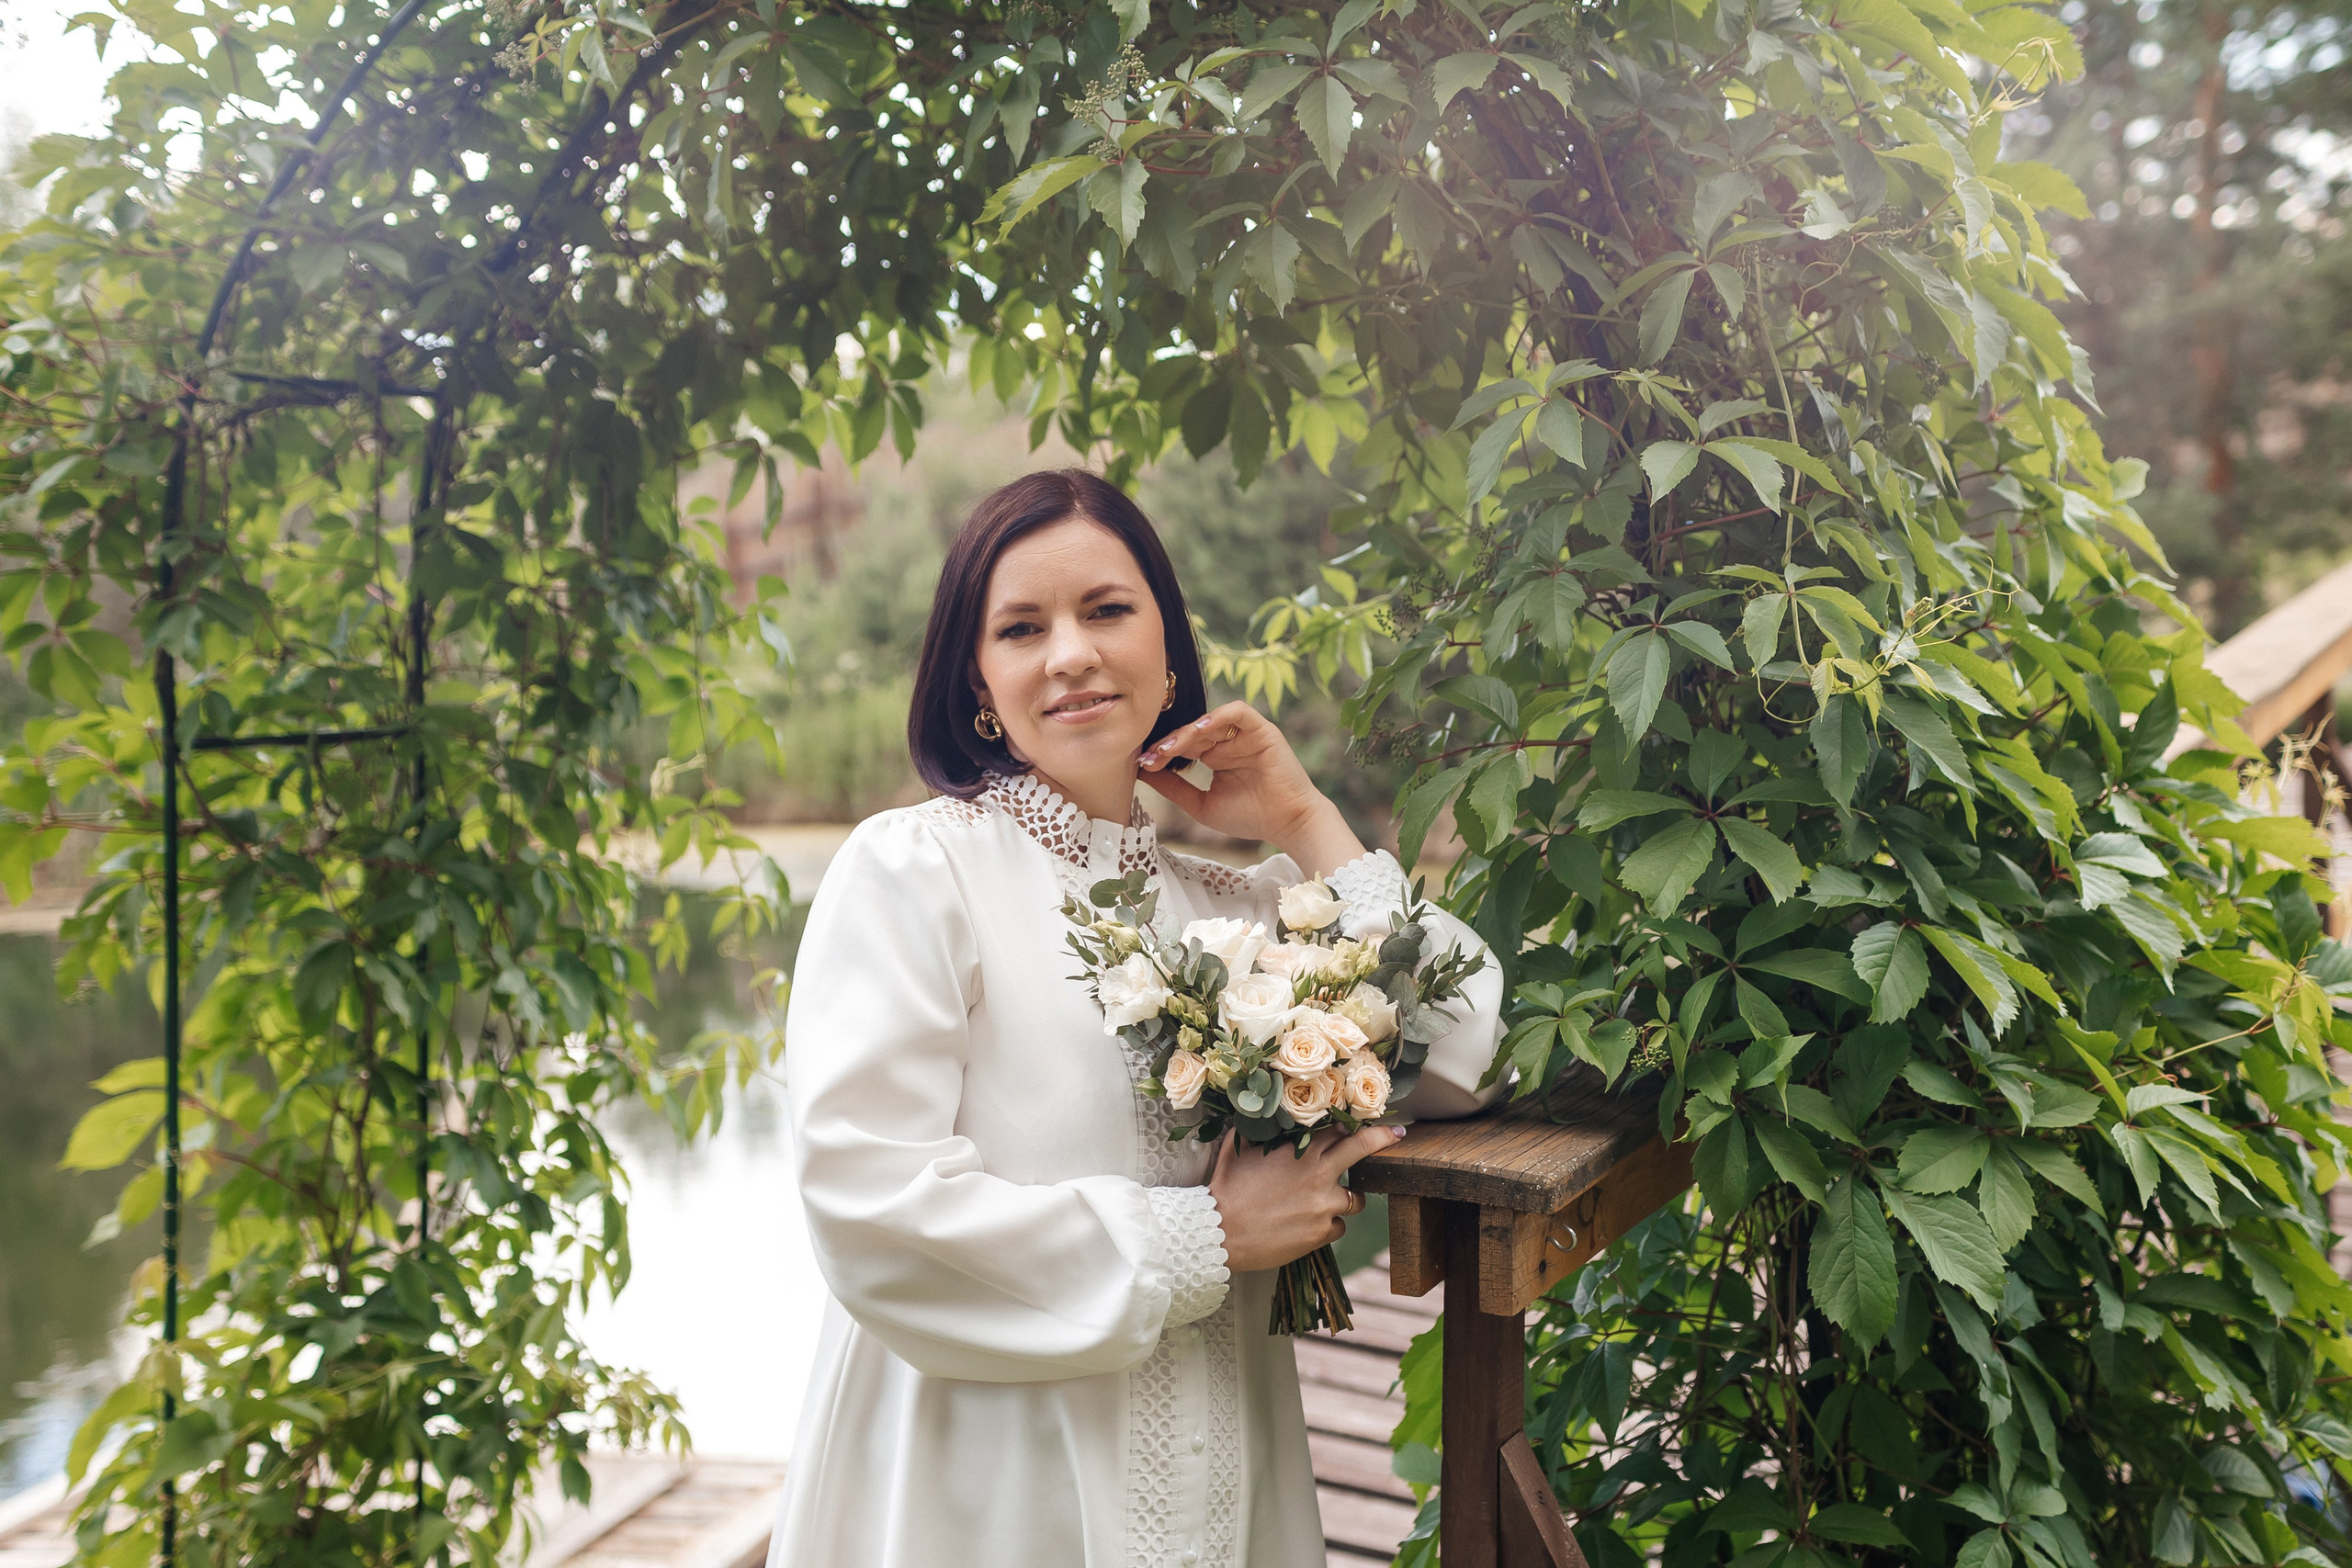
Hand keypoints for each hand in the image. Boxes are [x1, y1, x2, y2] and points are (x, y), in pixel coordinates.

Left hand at [1138, 701, 1365, 874]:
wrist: (1287, 824)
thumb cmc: (1250, 817)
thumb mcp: (1201, 804)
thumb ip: (1173, 788)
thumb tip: (1141, 772)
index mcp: (1215, 756)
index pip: (1182, 744)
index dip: (1162, 751)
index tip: (1142, 764)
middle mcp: (1228, 742)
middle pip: (1192, 731)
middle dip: (1169, 742)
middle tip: (1151, 756)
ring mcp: (1244, 735)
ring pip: (1209, 721)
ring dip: (1187, 732)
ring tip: (1169, 748)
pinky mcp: (1261, 730)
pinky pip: (1237, 712)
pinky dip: (1217, 717)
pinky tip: (1199, 731)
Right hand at [1206, 1124, 1405, 1273]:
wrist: (1220, 1232)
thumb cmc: (1224, 1189)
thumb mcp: (1237, 1151)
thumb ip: (1255, 1135)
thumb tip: (1256, 1119)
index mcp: (1299, 1151)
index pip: (1337, 1129)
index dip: (1351, 1124)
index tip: (1364, 1121)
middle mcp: (1318, 1175)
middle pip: (1361, 1149)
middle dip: (1381, 1139)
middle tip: (1395, 1136)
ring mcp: (1323, 1206)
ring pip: (1356, 1199)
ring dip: (1349, 1197)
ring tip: (1331, 1200)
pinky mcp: (1321, 1233)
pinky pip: (1339, 1227)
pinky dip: (1329, 1225)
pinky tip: (1309, 1226)